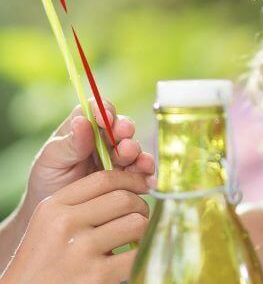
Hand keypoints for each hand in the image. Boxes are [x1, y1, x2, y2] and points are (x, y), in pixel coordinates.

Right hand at [1, 170, 148, 283]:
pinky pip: (137, 254)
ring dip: (144, 231)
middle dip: (140, 207)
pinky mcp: (97, 275)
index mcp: (54, 207)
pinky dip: (143, 255)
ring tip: (136, 238)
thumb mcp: (50, 224)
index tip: (143, 186)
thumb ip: (81, 203)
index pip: (104, 179)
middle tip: (139, 218)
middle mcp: (66, 224)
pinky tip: (133, 257)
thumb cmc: (44, 260)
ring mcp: (81, 250)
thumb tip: (129, 187)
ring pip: (136, 224)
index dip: (131, 179)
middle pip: (125, 199)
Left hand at [26, 98, 154, 206]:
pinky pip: (141, 171)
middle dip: (124, 130)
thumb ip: (69, 143)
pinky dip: (146, 172)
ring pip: (134, 148)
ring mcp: (118, 158)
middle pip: (121, 127)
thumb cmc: (48, 182)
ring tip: (132, 157)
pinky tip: (146, 176)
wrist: (57, 220)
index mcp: (83, 129)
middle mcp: (104, 140)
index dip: (104, 110)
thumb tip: (82, 121)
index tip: (104, 118)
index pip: (97, 110)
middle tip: (123, 137)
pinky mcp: (129, 177)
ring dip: (136, 151)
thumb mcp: (51, 161)